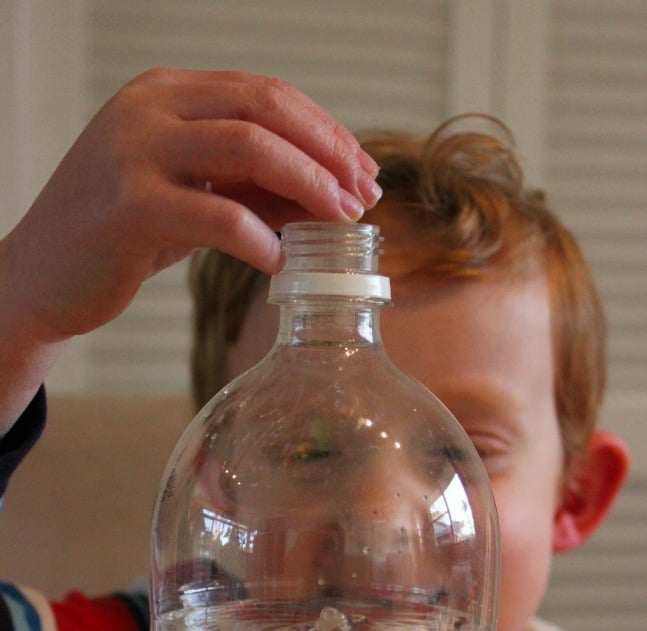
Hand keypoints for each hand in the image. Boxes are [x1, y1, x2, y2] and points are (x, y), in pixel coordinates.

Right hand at [0, 69, 379, 431]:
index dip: (325, 131)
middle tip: (363, 198)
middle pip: (267, 109)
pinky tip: (279, 263)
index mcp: (166, 94)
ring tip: (338, 225)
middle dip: (328, 154)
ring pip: (250, 148)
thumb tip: (329, 197)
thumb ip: (250, 188)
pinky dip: (261, 240)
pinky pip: (219, 216)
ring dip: (309, 187)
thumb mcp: (190, 198)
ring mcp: (135, 152)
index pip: (266, 93)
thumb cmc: (117, 237)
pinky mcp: (130, 207)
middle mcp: (150, 108)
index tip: (362, 171)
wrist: (41, 278)